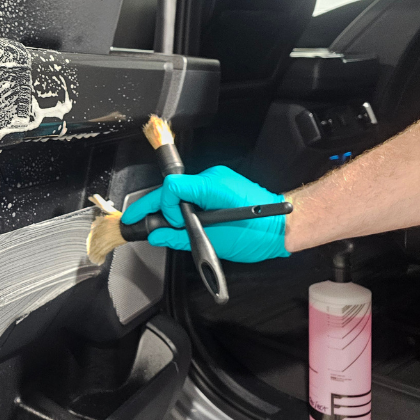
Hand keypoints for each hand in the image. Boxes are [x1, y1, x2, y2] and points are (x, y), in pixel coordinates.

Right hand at [122, 166, 288, 262]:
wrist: (283, 227)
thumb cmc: (257, 234)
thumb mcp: (215, 241)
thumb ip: (181, 237)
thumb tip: (157, 235)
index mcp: (210, 187)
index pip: (170, 188)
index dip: (162, 207)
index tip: (165, 225)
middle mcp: (211, 178)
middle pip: (171, 188)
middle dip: (154, 205)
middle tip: (135, 219)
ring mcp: (216, 180)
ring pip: (180, 192)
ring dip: (170, 208)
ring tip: (161, 226)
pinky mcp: (219, 186)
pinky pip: (193, 193)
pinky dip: (183, 206)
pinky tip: (179, 220)